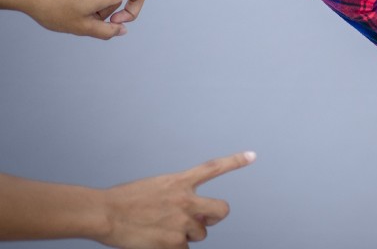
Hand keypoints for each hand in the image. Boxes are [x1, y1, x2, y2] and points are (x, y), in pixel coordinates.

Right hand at [97, 152, 254, 248]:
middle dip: (215, 217)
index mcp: (179, 182)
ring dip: (186, 236)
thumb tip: (191, 219)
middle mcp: (186, 200)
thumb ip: (176, 198)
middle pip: (221, 210)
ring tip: (162, 231)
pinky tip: (157, 242)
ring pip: (199, 235)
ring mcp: (182, 221)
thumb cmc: (123, 201)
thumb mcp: (155, 188)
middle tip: (204, 220)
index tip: (253, 155)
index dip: (235, 161)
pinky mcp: (175, 241)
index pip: (213, 168)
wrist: (104, 213)